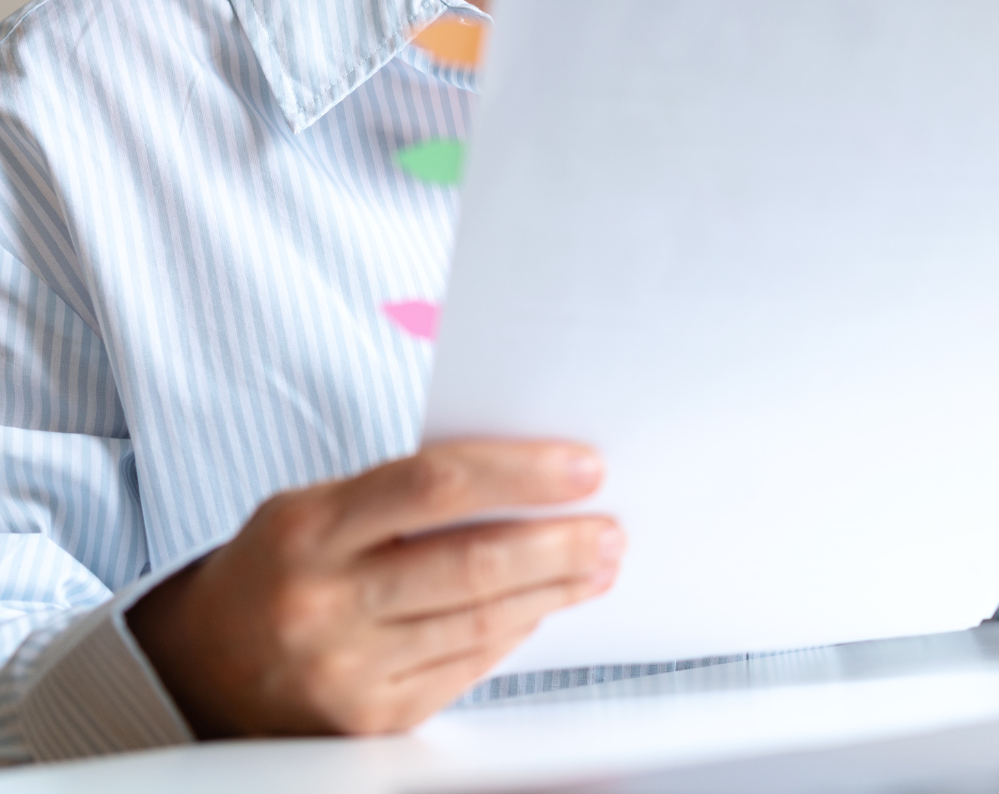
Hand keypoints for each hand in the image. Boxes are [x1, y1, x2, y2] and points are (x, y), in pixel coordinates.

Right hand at [126, 440, 622, 736]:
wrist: (197, 668)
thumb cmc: (281, 567)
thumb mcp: (317, 509)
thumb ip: (407, 495)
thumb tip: (528, 485)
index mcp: (309, 529)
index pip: (435, 484)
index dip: (520, 473)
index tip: (586, 467)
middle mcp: (322, 603)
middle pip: (470, 564)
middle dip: (558, 544)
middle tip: (611, 528)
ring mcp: (344, 670)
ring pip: (479, 622)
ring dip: (553, 591)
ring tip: (597, 564)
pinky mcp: (368, 721)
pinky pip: (464, 668)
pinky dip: (512, 633)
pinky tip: (543, 609)